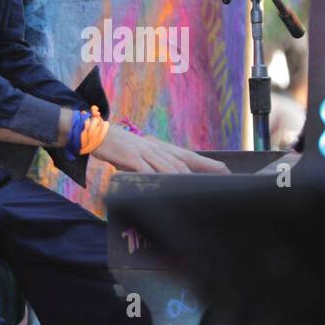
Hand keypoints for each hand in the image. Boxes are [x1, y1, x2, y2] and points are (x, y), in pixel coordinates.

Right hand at [91, 124, 229, 173]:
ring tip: (198, 189)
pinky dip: (156, 178)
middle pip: (183, 163)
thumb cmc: (121, 148)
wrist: (99, 134)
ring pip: (169, 167)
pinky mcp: (131, 157)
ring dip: (184, 179)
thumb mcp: (142, 154)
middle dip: (202, 174)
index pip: (189, 156)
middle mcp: (157, 149)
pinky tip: (164, 186)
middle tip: (219, 183)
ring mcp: (145, 152)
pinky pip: (146, 170)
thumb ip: (156, 165)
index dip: (208, 164)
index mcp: (161, 148)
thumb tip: (171, 178)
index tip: (225, 171)